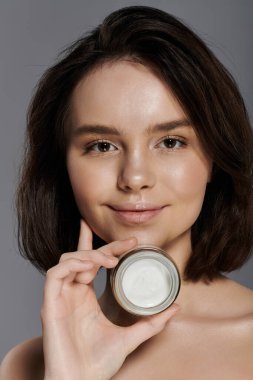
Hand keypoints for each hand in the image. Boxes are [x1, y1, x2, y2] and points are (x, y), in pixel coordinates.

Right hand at [41, 219, 178, 379]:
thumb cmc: (98, 363)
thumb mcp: (130, 336)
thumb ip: (151, 323)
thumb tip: (175, 308)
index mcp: (85, 296)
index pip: (90, 262)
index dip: (105, 247)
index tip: (130, 241)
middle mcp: (71, 292)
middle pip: (82, 256)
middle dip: (103, 245)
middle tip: (127, 242)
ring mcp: (60, 297)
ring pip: (67, 260)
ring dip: (89, 255)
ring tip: (110, 261)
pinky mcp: (49, 304)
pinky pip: (55, 275)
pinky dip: (71, 265)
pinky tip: (89, 268)